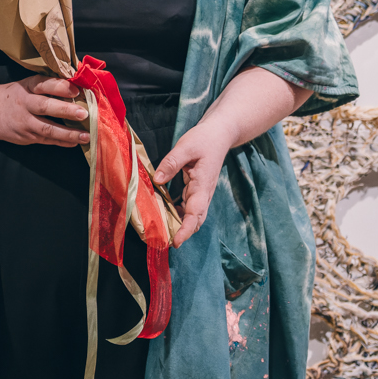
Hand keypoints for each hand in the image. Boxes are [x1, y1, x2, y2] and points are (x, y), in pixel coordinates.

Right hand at [0, 75, 91, 146]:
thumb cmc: (16, 96)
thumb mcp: (27, 85)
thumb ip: (48, 85)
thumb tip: (78, 88)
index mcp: (26, 87)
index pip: (42, 84)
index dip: (59, 87)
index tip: (76, 90)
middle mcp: (24, 104)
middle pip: (44, 107)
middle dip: (65, 110)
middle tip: (83, 113)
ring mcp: (24, 122)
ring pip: (47, 129)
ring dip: (68, 133)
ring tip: (86, 135)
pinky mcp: (26, 137)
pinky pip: (46, 140)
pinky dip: (61, 142)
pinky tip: (75, 142)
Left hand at [154, 119, 232, 246]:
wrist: (220, 134)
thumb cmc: (204, 140)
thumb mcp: (185, 147)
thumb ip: (171, 163)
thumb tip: (157, 180)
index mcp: (203, 185)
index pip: (195, 213)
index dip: (186, 229)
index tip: (176, 242)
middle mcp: (204, 193)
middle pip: (196, 220)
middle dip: (183, 233)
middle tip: (165, 243)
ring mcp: (201, 192)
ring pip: (192, 215)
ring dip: (180, 225)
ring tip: (162, 233)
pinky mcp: (197, 189)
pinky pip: (188, 206)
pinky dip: (178, 213)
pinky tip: (164, 214)